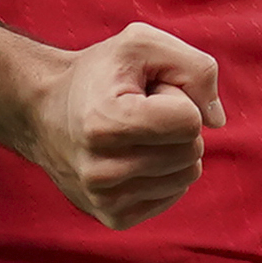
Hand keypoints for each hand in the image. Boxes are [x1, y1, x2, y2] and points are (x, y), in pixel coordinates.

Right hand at [0, 20, 224, 229]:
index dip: (176, 96)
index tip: (142, 91)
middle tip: (138, 110)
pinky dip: (164, 171)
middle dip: (176, 122)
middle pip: (192, 150)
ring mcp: (106, 200)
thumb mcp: (142, 44)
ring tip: (134, 132)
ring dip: (171, 147)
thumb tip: (217, 120)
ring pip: (188, 174)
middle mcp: (101, 170)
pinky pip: (174, 194)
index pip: (189, 121)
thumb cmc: (101, 74)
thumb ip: (195, 68)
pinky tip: (132, 155)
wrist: (44, 112)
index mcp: (104, 123)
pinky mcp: (114, 218)